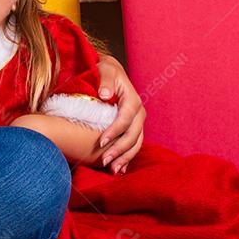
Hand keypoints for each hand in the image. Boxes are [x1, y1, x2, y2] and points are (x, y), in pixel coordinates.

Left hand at [95, 54, 144, 173]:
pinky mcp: (133, 128)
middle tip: (105, 161)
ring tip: (113, 169)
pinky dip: (127, 157)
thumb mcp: (105, 69)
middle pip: (132, 135)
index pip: (125, 119)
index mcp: (133, 100)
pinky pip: (133, 144)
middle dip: (119, 150)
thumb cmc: (105, 70)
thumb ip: (105, 80)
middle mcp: (138, 113)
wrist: (110, 72)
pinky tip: (119, 168)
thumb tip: (105, 94)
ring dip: (125, 157)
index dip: (114, 132)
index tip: (100, 142)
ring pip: (135, 143)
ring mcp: (137, 122)